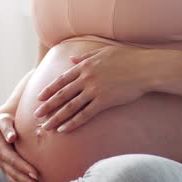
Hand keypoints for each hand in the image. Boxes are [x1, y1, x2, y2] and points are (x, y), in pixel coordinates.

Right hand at [0, 111, 42, 181]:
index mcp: (0, 149)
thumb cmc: (4, 121)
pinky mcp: (8, 171)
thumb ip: (6, 128)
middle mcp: (1, 161)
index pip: (13, 160)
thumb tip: (11, 137)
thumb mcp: (3, 121)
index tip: (35, 173)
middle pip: (14, 174)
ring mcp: (4, 168)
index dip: (23, 167)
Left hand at [33, 45, 150, 132]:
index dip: (49, 90)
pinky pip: (85, 115)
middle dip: (48, 106)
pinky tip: (64, 129)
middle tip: (36, 115)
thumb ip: (86, 57)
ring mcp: (94, 90)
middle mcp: (86, 78)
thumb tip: (72, 59)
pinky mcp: (104, 101)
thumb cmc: (128, 58)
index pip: (62, 80)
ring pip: (70, 107)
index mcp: (85, 66)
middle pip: (62, 95)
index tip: (39, 97)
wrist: (145, 68)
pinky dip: (73, 123)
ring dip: (56, 118)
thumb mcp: (104, 52)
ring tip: (46, 127)